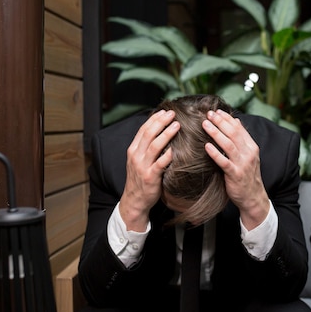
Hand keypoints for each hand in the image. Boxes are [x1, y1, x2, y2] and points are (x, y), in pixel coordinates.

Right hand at [119, 110, 178, 231]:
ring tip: (177, 125)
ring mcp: (142, 166)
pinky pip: (160, 164)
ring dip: (166, 134)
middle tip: (173, 114)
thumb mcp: (138, 160)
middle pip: (149, 134)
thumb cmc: (140, 179)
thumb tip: (158, 131)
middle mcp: (136, 156)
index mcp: (133, 150)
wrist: (134, 200)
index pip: (143, 130)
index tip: (164, 111)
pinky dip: (168, 155)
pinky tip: (175, 149)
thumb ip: (146, 147)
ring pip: (154, 146)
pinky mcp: (150, 177)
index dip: (154, 119)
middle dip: (161, 122)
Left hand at [202, 109, 269, 228]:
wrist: (253, 197)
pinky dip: (215, 153)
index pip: (239, 128)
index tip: (216, 111)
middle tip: (208, 114)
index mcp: (252, 147)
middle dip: (220, 122)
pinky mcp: (235, 175)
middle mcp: (249, 153)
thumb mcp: (248, 155)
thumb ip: (242, 139)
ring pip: (229, 145)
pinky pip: (224, 162)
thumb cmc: (247, 175)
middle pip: (233, 133)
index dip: (227, 118)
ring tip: (205, 124)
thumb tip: (236, 120)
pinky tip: (206, 146)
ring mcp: (242, 164)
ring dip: (216, 133)